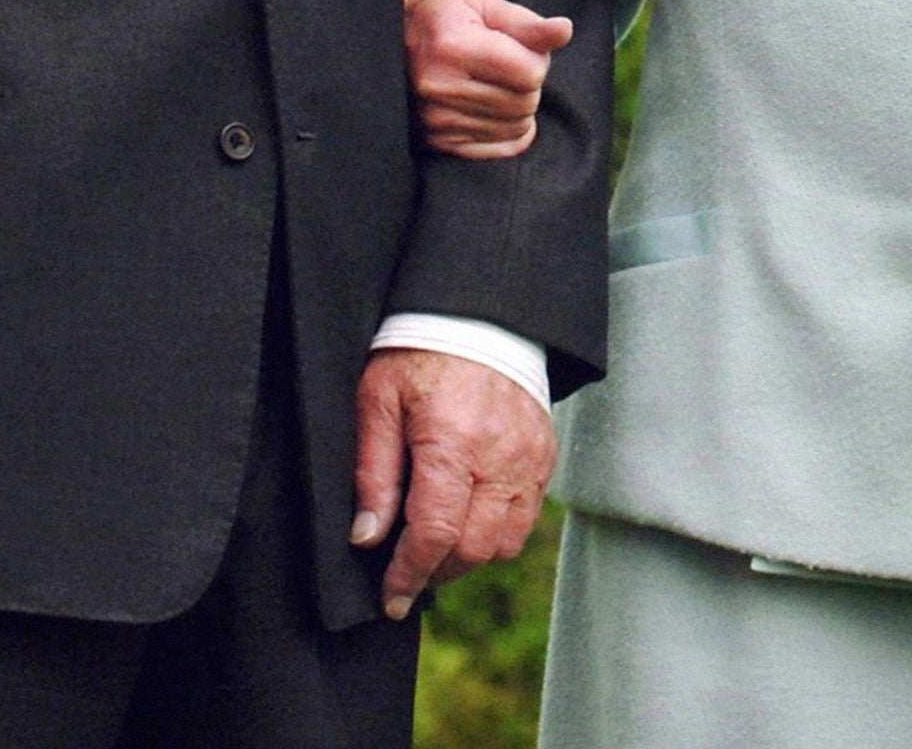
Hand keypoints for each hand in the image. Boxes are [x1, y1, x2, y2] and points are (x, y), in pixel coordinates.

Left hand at [349, 348, 556, 619]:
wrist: (478, 312)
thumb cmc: (419, 352)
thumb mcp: (378, 402)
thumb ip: (374, 474)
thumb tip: (367, 538)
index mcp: (453, 442)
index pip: (435, 534)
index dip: (409, 575)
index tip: (390, 599)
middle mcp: (499, 455)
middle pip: (473, 548)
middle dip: (436, 573)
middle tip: (407, 576)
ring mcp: (529, 457)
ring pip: (506, 542)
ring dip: (469, 557)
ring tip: (438, 547)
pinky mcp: (544, 454)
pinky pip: (528, 516)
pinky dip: (498, 532)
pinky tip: (469, 518)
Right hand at [403, 0, 571, 159]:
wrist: (392, 42)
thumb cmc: (444, 18)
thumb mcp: (483, 6)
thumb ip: (526, 22)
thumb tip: (564, 30)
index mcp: (453, 46)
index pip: (530, 71)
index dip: (537, 58)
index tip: (520, 47)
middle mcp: (441, 87)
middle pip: (525, 101)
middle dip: (529, 83)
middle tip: (509, 65)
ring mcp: (436, 120)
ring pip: (517, 126)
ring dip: (520, 106)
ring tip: (498, 84)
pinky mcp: (438, 141)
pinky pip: (500, 148)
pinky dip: (509, 131)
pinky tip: (496, 109)